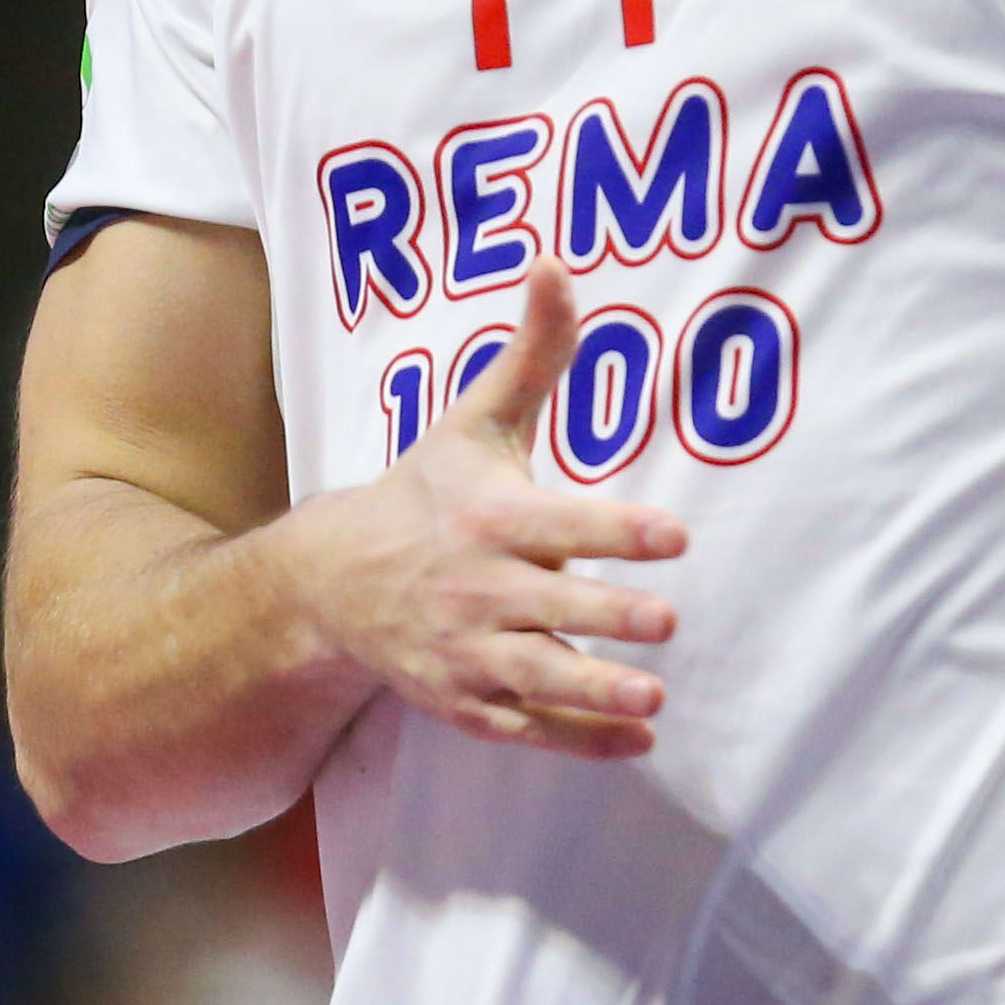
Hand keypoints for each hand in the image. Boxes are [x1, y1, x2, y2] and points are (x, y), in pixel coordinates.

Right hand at [278, 262, 684, 760]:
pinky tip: (634, 741)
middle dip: (605, 616)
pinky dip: (576, 740)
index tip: (673, 535)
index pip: (560, 523)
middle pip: (548, 605)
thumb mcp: (474, 424)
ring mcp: (468, 651)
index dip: (616, 529)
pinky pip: (524, 726)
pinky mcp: (466, 700)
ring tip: (653, 698)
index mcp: (489, 518)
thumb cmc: (426, 493)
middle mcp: (476, 588)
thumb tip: (556, 263)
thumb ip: (531, 355)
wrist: (331, 583)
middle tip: (666, 623)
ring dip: (592, 691)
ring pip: (535, 676)